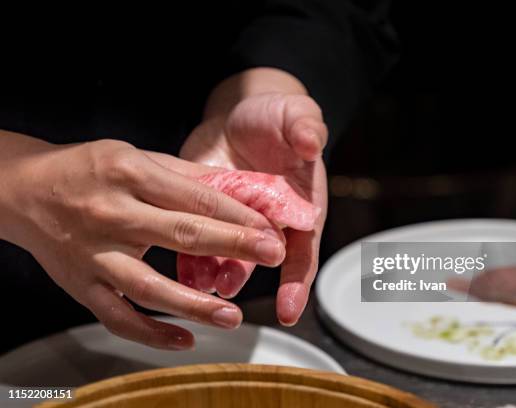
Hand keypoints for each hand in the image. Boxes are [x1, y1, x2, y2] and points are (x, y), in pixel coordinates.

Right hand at [0, 137, 285, 348]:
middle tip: (272, 255)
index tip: (269, 227)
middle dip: (233, 246)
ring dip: (195, 303)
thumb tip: (234, 190)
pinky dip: (152, 333)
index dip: (237, 214)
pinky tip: (184, 339)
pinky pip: (118, 316)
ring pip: (150, 286)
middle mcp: (112, 213)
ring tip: (232, 315)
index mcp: (130, 173)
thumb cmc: (86, 169)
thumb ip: (183, 175)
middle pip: (182, 234)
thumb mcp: (134, 156)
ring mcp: (95, 253)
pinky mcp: (82, 284)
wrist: (22, 189)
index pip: (196, 197)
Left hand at [180, 68, 327, 325]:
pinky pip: (197, 242)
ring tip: (196, 281)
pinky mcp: (205, 214)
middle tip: (227, 288)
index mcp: (299, 207)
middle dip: (244, 276)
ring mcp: (235, 221)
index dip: (297, 282)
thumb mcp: (298, 115)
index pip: (303, 251)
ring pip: (226, 257)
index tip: (289, 309)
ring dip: (213, 272)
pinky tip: (177, 268)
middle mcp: (269, 222)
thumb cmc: (278, 117)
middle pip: (260, 261)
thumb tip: (311, 144)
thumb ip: (308, 129)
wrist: (240, 115)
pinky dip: (189, 258)